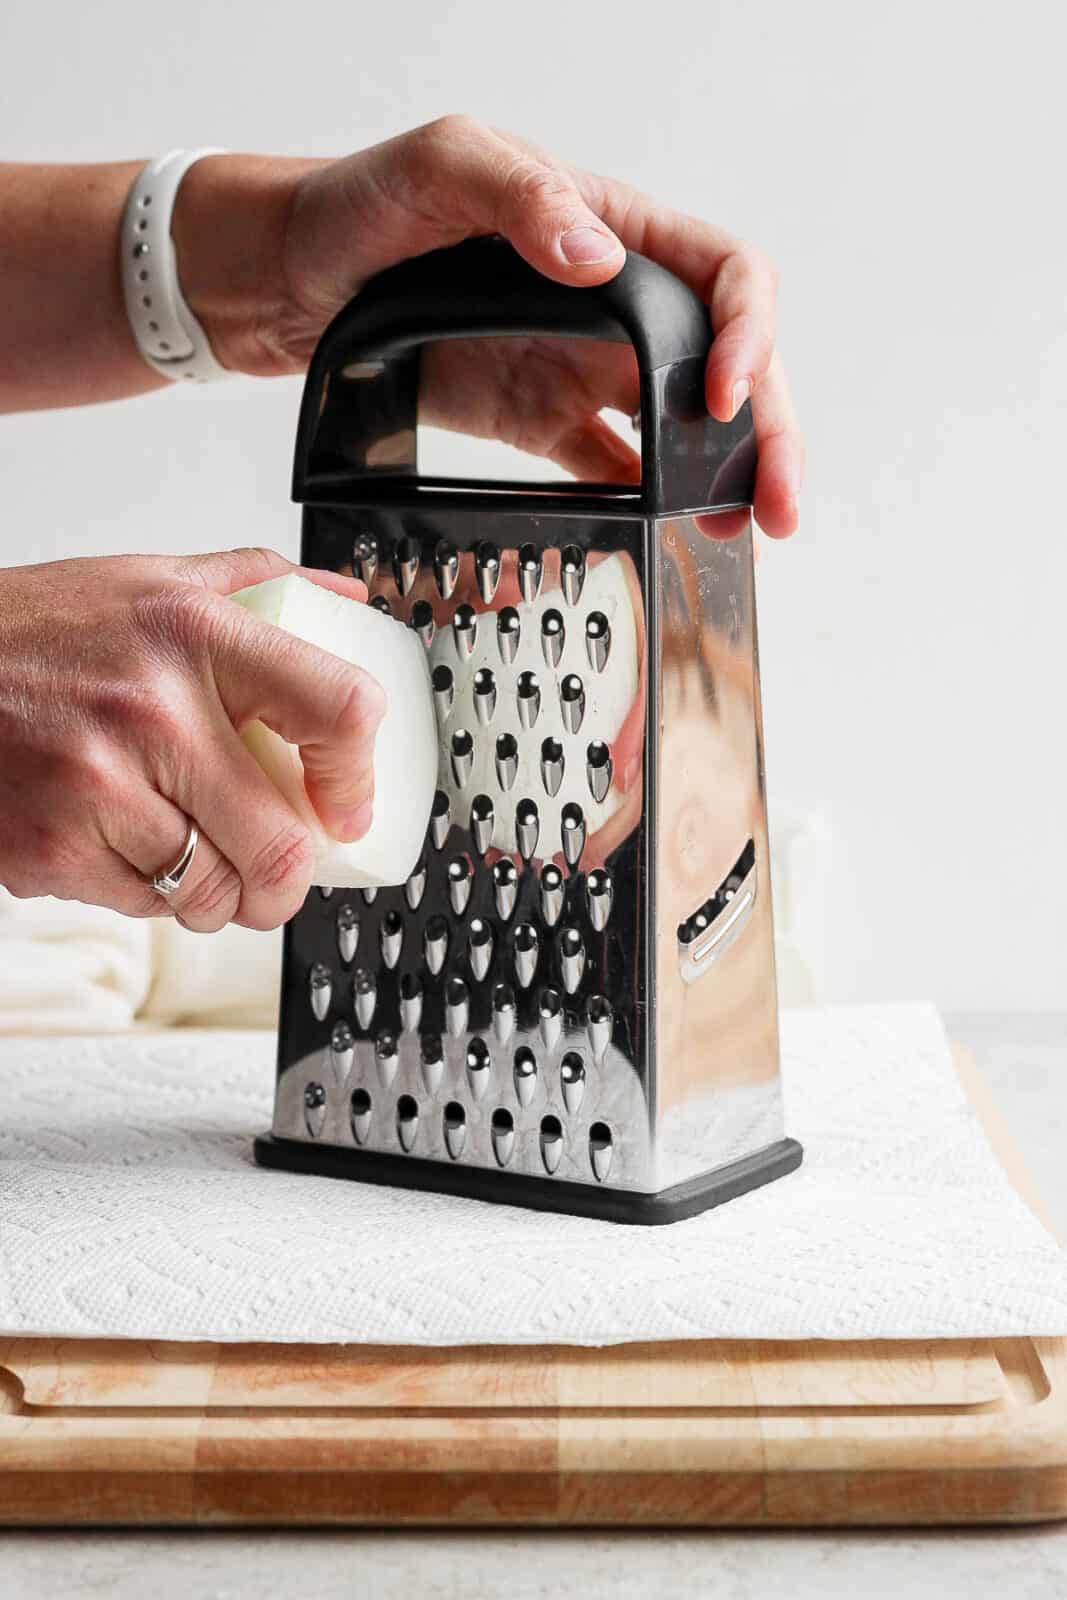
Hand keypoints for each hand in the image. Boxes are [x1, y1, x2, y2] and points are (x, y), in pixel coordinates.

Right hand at [0, 550, 379, 930]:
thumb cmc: (36, 629)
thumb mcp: (151, 581)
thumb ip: (256, 583)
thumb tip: (345, 600)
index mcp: (194, 631)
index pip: (335, 709)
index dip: (357, 774)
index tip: (349, 803)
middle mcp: (151, 707)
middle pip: (279, 844)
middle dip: (290, 880)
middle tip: (280, 874)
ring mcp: (96, 785)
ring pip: (212, 893)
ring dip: (220, 897)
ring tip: (197, 859)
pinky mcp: (50, 850)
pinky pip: (142, 906)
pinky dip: (148, 894)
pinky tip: (124, 845)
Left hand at [173, 117, 802, 536]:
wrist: (284, 278)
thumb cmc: (356, 203)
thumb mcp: (436, 166)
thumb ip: (516, 192)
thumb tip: (598, 256)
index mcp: (608, 226)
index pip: (721, 275)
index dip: (747, 333)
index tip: (724, 394)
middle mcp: (611, 303)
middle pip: (723, 363)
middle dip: (764, 432)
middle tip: (775, 503)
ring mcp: (580, 367)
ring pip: (682, 425)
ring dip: (720, 476)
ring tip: (740, 529)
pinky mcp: (542, 420)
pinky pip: (614, 465)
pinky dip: (648, 502)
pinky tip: (670, 533)